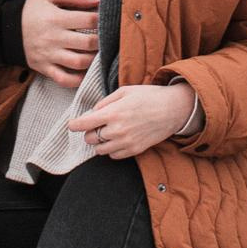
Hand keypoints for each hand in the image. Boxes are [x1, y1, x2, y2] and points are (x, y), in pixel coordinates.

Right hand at [21, 0, 98, 86]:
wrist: (4, 28)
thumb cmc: (30, 9)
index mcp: (56, 18)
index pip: (88, 20)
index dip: (102, 19)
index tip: (106, 17)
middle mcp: (53, 38)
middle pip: (87, 43)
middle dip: (102, 40)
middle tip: (106, 37)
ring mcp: (49, 55)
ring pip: (79, 63)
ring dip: (93, 59)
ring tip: (97, 52)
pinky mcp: (44, 68)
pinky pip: (63, 79)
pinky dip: (77, 80)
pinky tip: (84, 72)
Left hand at [68, 79, 196, 155]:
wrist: (174, 109)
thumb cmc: (149, 96)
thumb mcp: (125, 91)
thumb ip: (105, 102)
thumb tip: (92, 113)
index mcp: (113, 113)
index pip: (84, 124)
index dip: (75, 125)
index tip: (72, 125)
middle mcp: (118, 130)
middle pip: (90, 138)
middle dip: (90, 132)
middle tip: (97, 124)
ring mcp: (126, 142)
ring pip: (100, 150)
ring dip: (100, 142)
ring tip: (108, 132)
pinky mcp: (135, 150)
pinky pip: (113, 156)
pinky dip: (111, 149)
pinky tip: (118, 139)